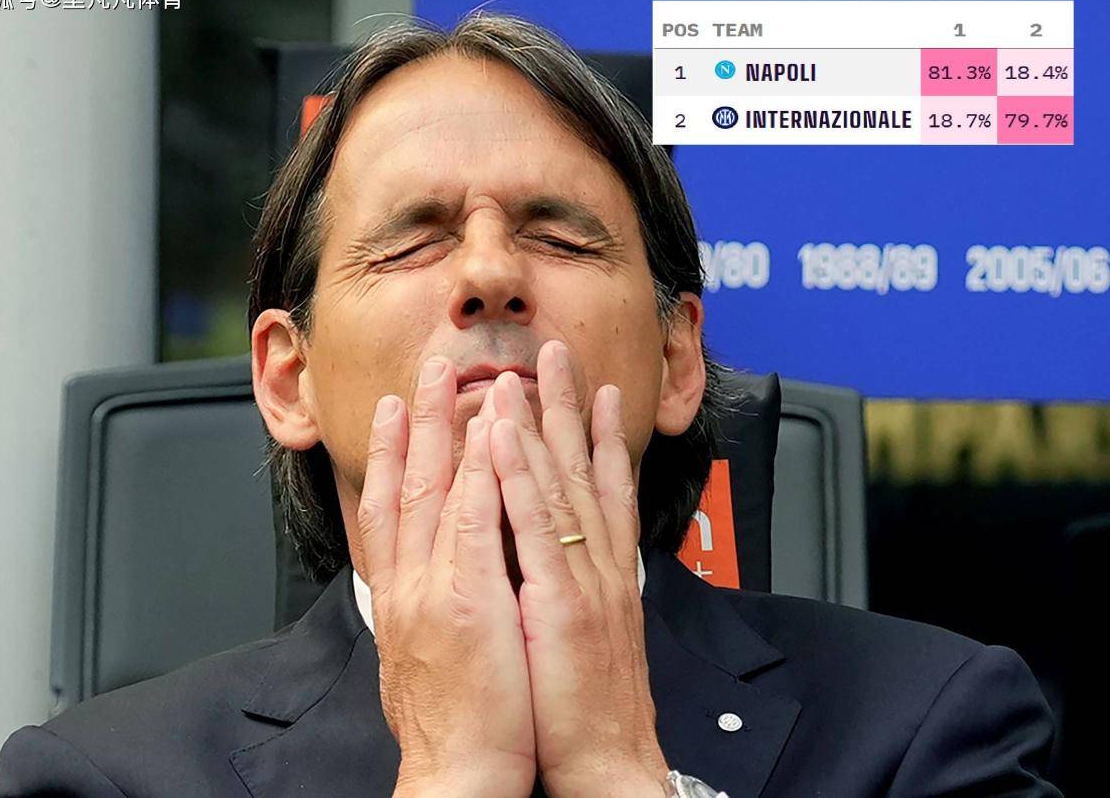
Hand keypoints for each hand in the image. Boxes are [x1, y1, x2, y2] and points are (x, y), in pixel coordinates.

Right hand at [356, 357, 534, 797]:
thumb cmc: (457, 722)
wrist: (459, 775)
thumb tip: (432, 574)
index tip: (396, 410)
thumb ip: (428, 605)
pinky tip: (489, 435)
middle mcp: (410, 584)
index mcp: (404, 597)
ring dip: (447, 430)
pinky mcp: (470, 602)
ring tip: (459, 379)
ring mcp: (436, 589)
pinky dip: (477, 473)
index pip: (389, 510)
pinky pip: (472, 522)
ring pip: (436, 493)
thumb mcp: (428, 653)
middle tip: (423, 370)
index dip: (390, 455)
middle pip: (406, 487)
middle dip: (415, 424)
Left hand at [487, 341, 669, 797]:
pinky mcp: (561, 602)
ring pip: (560, 485)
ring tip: (528, 371)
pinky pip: (533, 526)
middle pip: (587, 471)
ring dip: (542, 422)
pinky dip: (518, 474)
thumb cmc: (587, 713)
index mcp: (606, 578)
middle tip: (559, 353)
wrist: (607, 766)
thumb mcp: (588, 641)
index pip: (607, 491)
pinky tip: (502, 434)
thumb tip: (555, 565)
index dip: (603, 436)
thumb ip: (576, 593)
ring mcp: (583, 580)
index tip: (597, 391)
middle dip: (572, 407)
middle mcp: (601, 567)